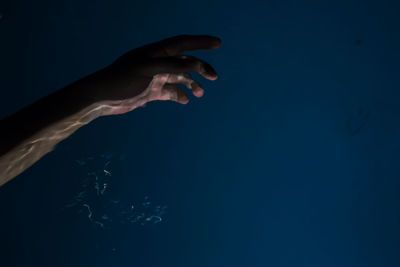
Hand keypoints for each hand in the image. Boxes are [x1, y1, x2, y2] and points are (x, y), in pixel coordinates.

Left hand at [84, 34, 220, 114]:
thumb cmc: (121, 80)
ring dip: (191, 84)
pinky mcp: (151, 91)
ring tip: (199, 93)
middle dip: (201, 68)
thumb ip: (170, 66)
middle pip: (185, 61)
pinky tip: (184, 101)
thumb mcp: (146, 70)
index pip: (182, 42)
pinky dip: (179, 95)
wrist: (101, 98)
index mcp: (155, 52)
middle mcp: (157, 62)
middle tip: (214, 77)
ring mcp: (155, 77)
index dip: (201, 41)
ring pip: (180, 78)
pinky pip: (170, 92)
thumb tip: (194, 63)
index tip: (218, 43)